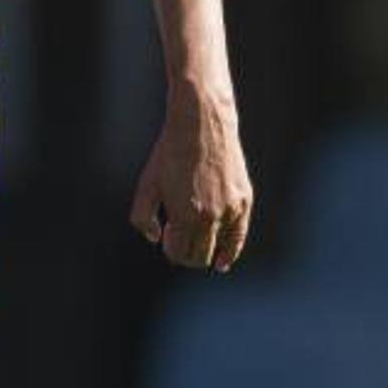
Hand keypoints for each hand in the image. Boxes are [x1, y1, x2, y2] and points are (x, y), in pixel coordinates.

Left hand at [131, 84, 252, 272]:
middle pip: (200, 255)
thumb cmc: (169, 154)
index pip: (180, 253)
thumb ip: (143, 218)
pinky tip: (223, 262)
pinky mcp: (245, 199)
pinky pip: (239, 235)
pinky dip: (231, 251)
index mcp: (186, 215)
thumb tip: (155, 239)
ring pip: (220, 249)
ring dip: (206, 250)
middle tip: (178, 235)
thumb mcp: (147, 185)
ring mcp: (231, 209)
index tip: (167, 234)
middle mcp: (212, 216)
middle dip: (187, 253)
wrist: (202, 125)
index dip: (171, 250)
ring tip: (196, 242)